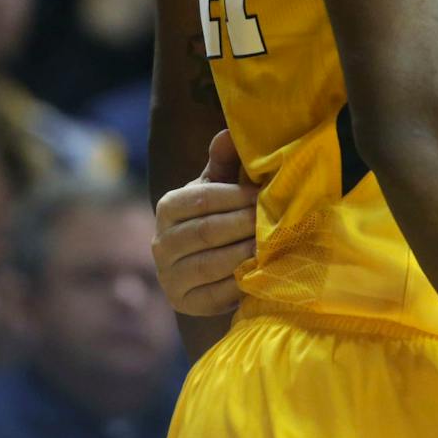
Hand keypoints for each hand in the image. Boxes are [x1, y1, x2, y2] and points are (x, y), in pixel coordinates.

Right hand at [152, 129, 257, 315]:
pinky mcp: (184, 304)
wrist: (208, 264)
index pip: (200, 198)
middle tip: (277, 221)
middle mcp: (160, 243)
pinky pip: (215, 295)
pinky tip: (262, 274)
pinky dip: (240, 284)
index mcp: (168, 208)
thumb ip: (224, 162)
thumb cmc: (219, 215)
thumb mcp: (221, 187)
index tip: (264, 195)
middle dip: (245, 225)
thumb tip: (230, 133)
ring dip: (245, 254)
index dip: (236, 196)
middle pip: (206, 232)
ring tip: (273, 246)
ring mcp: (169, 276)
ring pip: (210, 264)